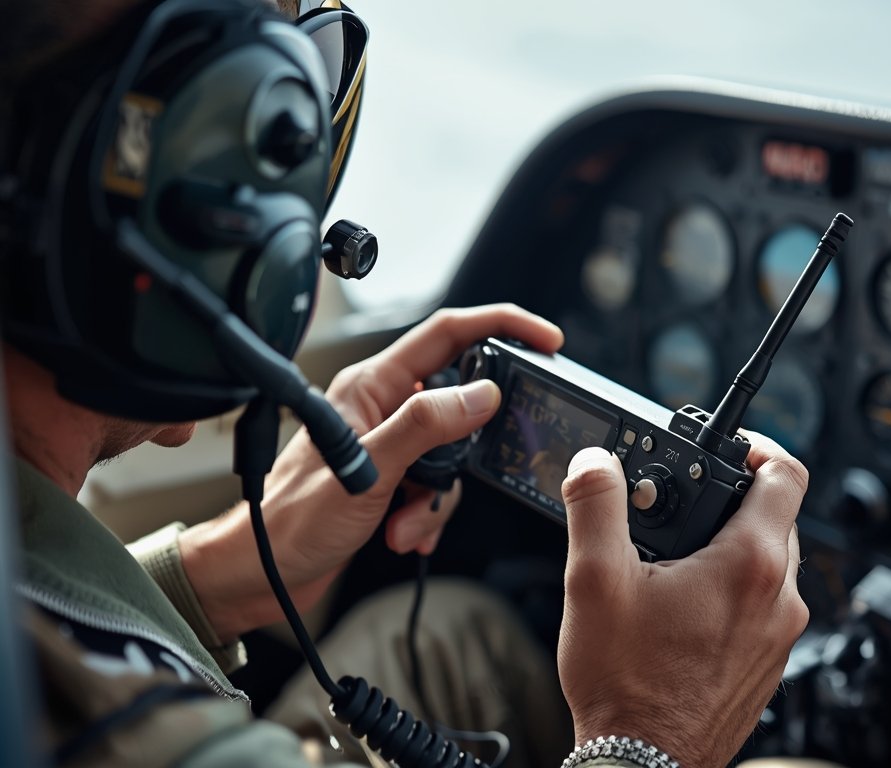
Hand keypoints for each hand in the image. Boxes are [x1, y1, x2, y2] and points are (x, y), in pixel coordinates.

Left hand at [180, 304, 562, 638]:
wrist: (262, 576)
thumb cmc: (291, 520)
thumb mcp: (367, 472)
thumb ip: (425, 427)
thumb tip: (481, 396)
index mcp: (373, 385)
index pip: (448, 334)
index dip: (501, 326)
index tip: (544, 339)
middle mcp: (384, 408)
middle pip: (459, 403)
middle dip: (466, 451)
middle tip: (450, 478)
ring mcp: (390, 445)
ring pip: (453, 455)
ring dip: (438, 498)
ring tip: (403, 522)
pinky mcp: (393, 479)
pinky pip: (438, 487)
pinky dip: (429, 515)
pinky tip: (402, 532)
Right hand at [557, 433, 808, 767]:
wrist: (644, 763)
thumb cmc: (626, 684)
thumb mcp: (594, 579)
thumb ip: (595, 505)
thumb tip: (593, 460)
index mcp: (750, 565)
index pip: (785, 474)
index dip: (758, 445)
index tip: (731, 444)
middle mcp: (779, 599)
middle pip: (775, 517)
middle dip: (731, 498)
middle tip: (681, 501)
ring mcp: (778, 636)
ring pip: (768, 562)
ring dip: (729, 545)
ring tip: (674, 556)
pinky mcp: (766, 663)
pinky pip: (761, 604)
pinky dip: (731, 588)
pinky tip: (683, 605)